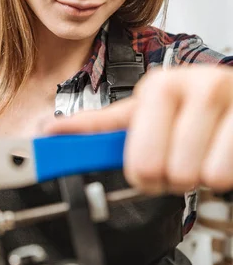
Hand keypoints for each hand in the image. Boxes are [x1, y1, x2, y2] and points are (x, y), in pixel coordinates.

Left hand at [44, 66, 232, 194]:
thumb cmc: (193, 109)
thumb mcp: (145, 112)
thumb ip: (101, 126)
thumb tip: (49, 130)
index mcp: (159, 87)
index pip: (130, 149)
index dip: (138, 172)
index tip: (144, 174)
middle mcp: (194, 86)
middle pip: (161, 169)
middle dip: (169, 178)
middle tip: (178, 162)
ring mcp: (227, 99)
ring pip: (197, 175)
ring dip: (199, 176)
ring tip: (201, 154)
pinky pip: (224, 175)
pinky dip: (224, 176)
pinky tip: (221, 154)